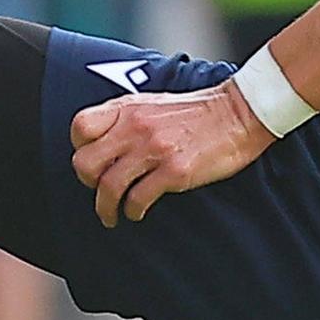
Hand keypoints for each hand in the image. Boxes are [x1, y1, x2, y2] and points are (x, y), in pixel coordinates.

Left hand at [68, 83, 273, 225]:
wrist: (240, 113)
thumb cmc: (198, 111)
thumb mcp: (152, 103)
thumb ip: (126, 118)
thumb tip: (103, 142)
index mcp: (127, 108)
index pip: (80, 128)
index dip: (80, 149)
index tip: (92, 163)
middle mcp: (135, 127)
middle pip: (86, 162)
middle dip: (87, 184)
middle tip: (98, 192)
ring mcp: (154, 149)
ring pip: (108, 186)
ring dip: (105, 208)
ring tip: (111, 216)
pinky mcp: (174, 171)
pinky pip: (138, 198)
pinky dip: (132, 211)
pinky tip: (137, 213)